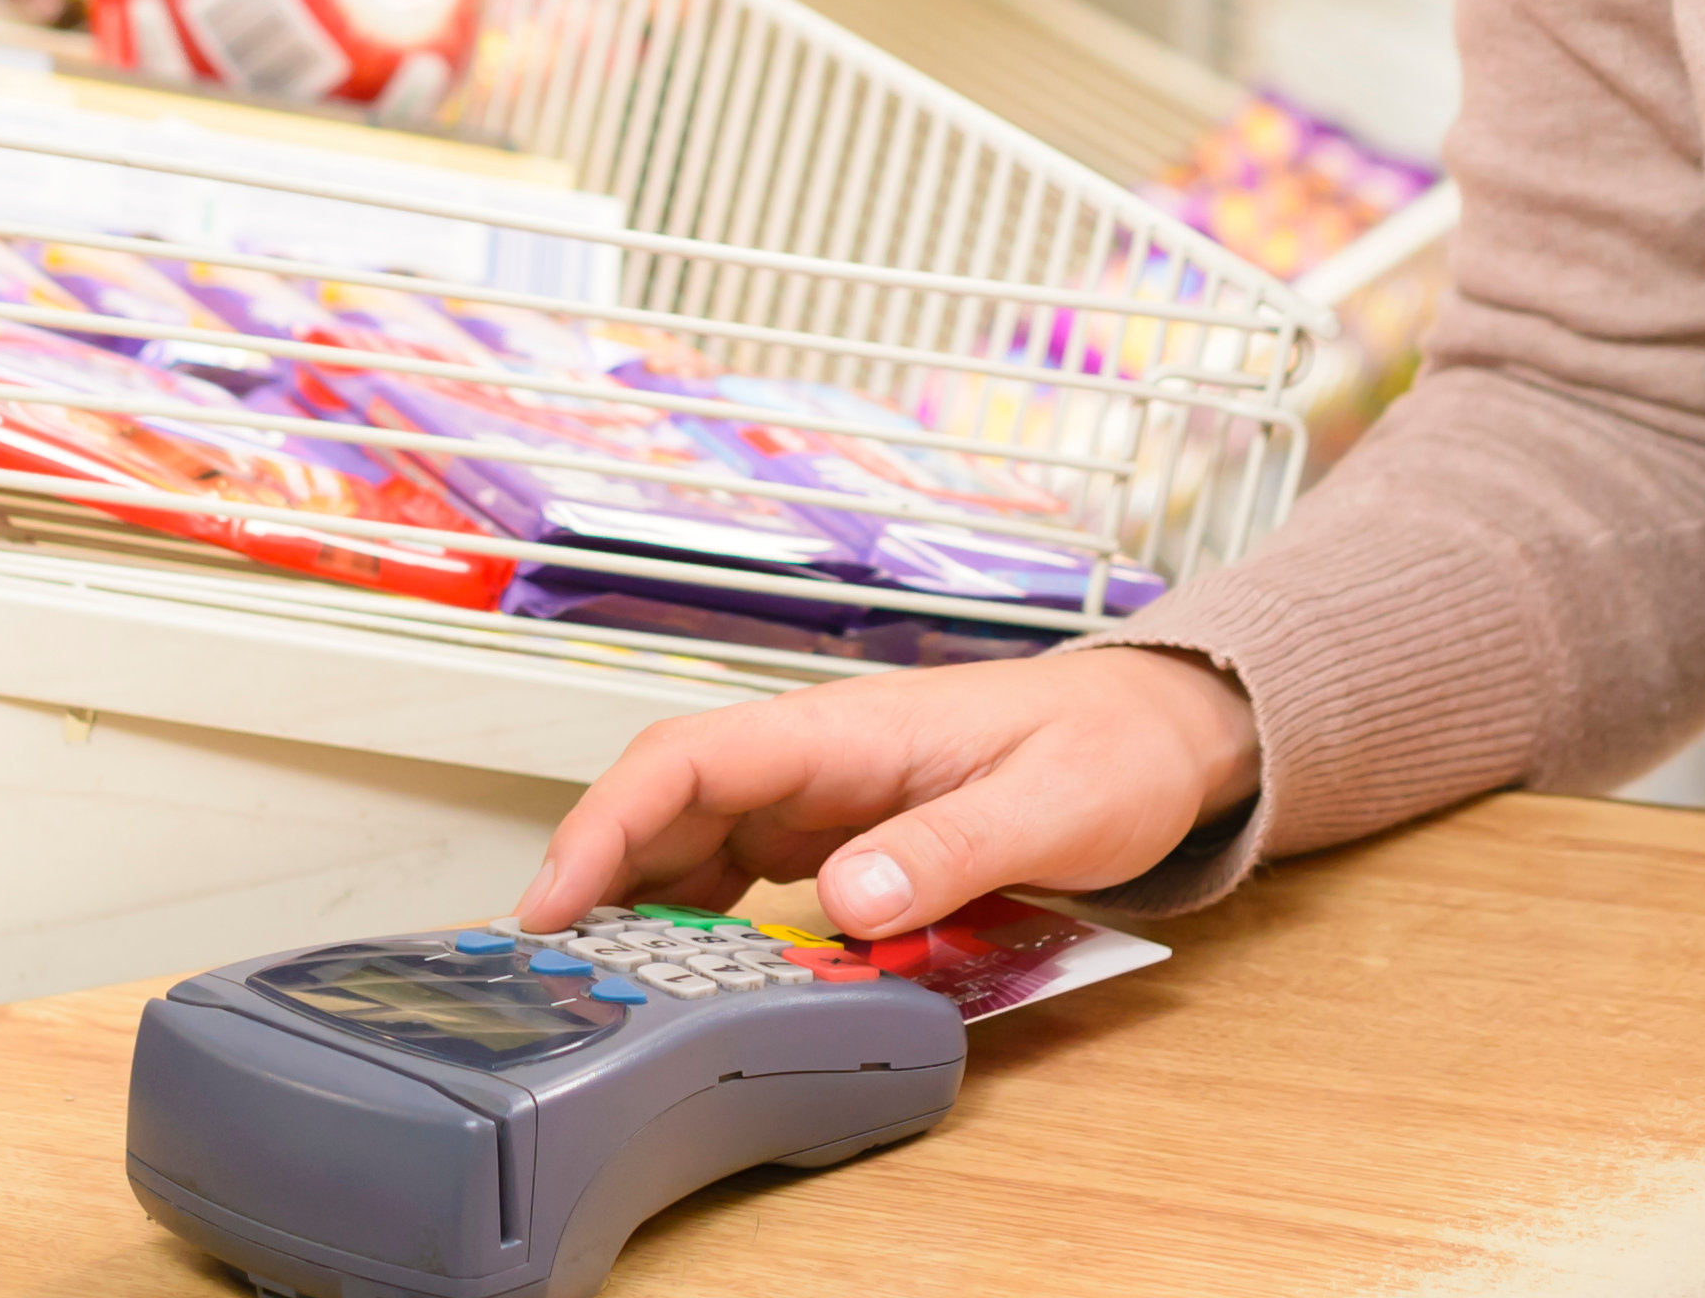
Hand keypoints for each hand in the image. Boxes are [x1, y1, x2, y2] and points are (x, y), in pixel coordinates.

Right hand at [516, 643, 1263, 940]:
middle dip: (595, 870)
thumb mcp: (1050, 805)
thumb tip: (848, 896)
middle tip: (549, 966)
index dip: (606, 823)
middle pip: (668, 799)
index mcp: (845, 731)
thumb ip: (952, 847)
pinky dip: (698, 912)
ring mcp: (825, 794)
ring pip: (694, 833)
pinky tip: (686, 963)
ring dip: (637, 896)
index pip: (689, 760)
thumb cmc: (1109, 749)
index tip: (555, 899)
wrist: (1155, 733)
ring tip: (596, 974)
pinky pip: (741, 866)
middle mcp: (816, 757)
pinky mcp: (842, 831)